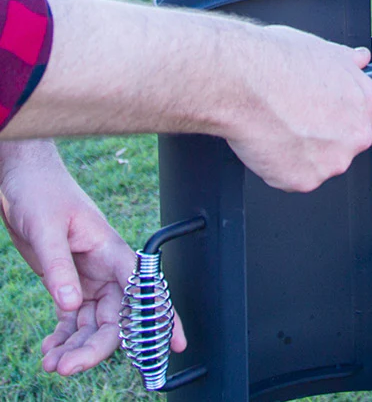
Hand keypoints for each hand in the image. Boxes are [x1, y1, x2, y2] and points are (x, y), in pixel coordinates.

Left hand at [0, 140, 186, 375]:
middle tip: (67, 367)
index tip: (173, 344)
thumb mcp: (47, 228)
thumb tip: (71, 305)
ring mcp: (88, 279)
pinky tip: (49, 350)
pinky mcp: (68, 284)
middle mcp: (107, 270)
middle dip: (95, 348)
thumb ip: (59, 267)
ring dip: (75, 348)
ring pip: (93, 325)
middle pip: (115, 318)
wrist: (21, 180)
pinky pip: (72, 320)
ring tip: (51, 364)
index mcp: (113, 252)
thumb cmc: (41, 193)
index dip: (161, 318)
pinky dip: (63, 338)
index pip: (146, 290)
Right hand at [223, 26, 371, 191]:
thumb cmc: (274, 63)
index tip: (341, 121)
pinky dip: (280, 167)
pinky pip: (294, 179)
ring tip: (280, 126)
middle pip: (348, 147)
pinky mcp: (304, 180)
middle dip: (328, 139)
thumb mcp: (322, 49)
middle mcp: (355, 136)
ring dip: (304, 154)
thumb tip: (359, 59)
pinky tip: (269, 142)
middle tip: (299, 120)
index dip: (356, 122)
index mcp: (366, 104)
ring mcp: (331, 162)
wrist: (238, 82)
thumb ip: (347, 62)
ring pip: (320, 165)